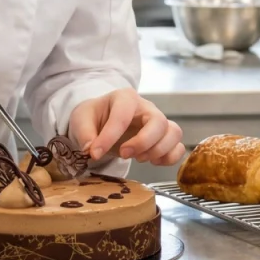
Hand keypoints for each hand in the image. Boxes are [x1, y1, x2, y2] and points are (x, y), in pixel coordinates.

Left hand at [68, 88, 184, 165]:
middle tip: (123, 154)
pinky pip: (178, 147)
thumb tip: (91, 150)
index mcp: (125, 98)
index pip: (123, 115)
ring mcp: (158, 122)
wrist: (102, 122)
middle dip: (142, 142)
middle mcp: (146, 107)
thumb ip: (84, 133)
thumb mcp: (81, 119)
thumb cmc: (94, 117)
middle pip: (158, 122)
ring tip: (139, 159)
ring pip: (174, 133)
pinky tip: (151, 162)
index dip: (109, 136)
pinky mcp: (163, 137)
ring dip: (158, 150)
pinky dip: (169, 158)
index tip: (95, 154)